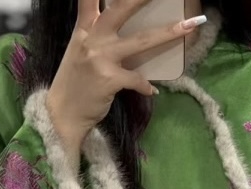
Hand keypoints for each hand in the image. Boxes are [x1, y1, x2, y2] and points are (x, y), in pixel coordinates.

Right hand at [47, 1, 205, 156]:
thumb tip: (122, 29)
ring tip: (188, 26)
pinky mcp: (109, 78)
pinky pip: (137, 78)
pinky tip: (152, 91)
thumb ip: (96, 35)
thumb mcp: (80, 52)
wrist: (62, 115)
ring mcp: (101, 58)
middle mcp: (92, 38)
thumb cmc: (74, 84)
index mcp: (83, 29)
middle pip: (121, 9)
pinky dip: (146, 85)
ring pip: (140, 40)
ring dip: (167, 33)